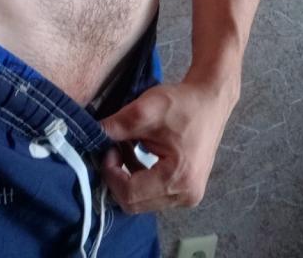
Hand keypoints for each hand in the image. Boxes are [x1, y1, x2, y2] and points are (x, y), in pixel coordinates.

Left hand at [98, 76, 238, 212]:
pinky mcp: (185, 190)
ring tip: (126, 146)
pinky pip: (152, 193)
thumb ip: (116, 126)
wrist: (210, 100)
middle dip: (117, 176)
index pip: (129, 194)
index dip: (110, 173)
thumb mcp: (145, 110)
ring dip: (127, 176)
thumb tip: (92, 136)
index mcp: (179, 179)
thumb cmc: (183, 104)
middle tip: (114, 148)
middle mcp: (185, 196)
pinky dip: (139, 176)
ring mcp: (187, 196)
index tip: (108, 148)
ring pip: (141, 200)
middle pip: (134, 203)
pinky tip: (137, 152)